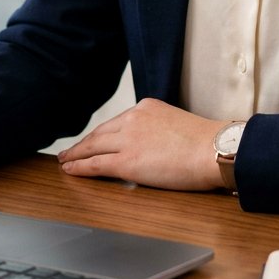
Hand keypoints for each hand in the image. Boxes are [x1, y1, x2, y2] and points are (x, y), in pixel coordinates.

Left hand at [57, 98, 228, 190]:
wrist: (212, 149)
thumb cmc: (205, 142)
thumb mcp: (177, 124)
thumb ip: (159, 130)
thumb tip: (155, 145)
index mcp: (147, 107)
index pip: (117, 122)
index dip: (101, 134)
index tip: (93, 139)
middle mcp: (133, 118)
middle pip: (100, 132)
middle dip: (83, 143)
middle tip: (70, 151)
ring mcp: (128, 139)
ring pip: (93, 146)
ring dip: (76, 154)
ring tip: (65, 161)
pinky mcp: (126, 161)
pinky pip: (95, 164)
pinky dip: (79, 167)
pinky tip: (70, 170)